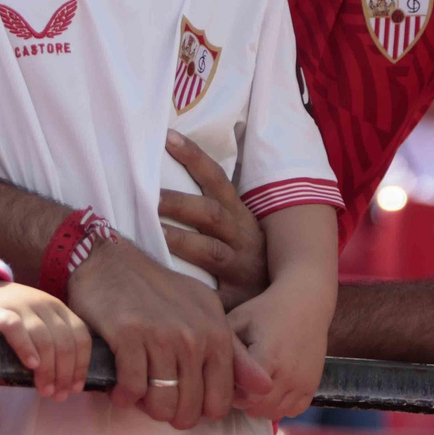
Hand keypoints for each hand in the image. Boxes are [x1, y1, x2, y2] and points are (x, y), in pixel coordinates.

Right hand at [0, 280, 90, 400]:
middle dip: (65, 372)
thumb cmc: (9, 314)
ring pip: (44, 338)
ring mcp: (21, 306)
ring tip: (45, 390)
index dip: (81, 364)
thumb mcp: (37, 321)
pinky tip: (31, 365)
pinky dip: (26, 347)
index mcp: (56, 308)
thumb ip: (51, 340)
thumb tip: (64, 379)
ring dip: (48, 368)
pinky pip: (15, 328)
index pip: (80, 335)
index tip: (76, 388)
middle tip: (59, 395)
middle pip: (63, 341)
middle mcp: (43, 304)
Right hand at [66, 236, 260, 427]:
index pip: (219, 402)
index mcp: (216, 333)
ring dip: (145, 405)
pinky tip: (121, 383)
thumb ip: (235, 354)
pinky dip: (124, 394)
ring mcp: (162, 335)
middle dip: (170, 412)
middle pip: (188, 410)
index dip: (198, 409)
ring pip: (161, 405)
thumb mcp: (204, 314)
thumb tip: (265, 386)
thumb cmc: (158, 292)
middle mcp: (194, 335)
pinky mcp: (129, 336)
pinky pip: (132, 390)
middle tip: (155, 395)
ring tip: (138, 388)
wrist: (112, 262)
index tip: (182, 397)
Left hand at [158, 131, 268, 309]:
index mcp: (239, 214)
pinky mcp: (235, 297)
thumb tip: (167, 169)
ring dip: (179, 240)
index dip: (194, 157)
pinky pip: (213, 294)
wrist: (287, 297)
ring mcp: (239, 267)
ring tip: (149, 232)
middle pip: (210, 213)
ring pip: (210, 250)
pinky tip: (165, 290)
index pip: (217, 179)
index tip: (167, 137)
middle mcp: (241, 236)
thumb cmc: (246, 255)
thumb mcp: (236, 226)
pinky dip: (192, 292)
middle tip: (146, 194)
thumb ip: (205, 206)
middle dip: (178, 202)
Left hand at [227, 284, 328, 420]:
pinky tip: (274, 387)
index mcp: (268, 357)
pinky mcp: (313, 384)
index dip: (232, 392)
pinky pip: (295, 410)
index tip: (230, 377)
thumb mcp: (238, 320)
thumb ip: (224, 347)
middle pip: (259, 409)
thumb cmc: (266, 309)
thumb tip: (210, 375)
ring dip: (263, 404)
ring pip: (276, 412)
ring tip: (257, 384)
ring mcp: (303, 381)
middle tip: (241, 382)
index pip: (244, 398)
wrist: (305, 302)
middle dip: (245, 401)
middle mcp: (289, 373)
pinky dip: (283, 405)